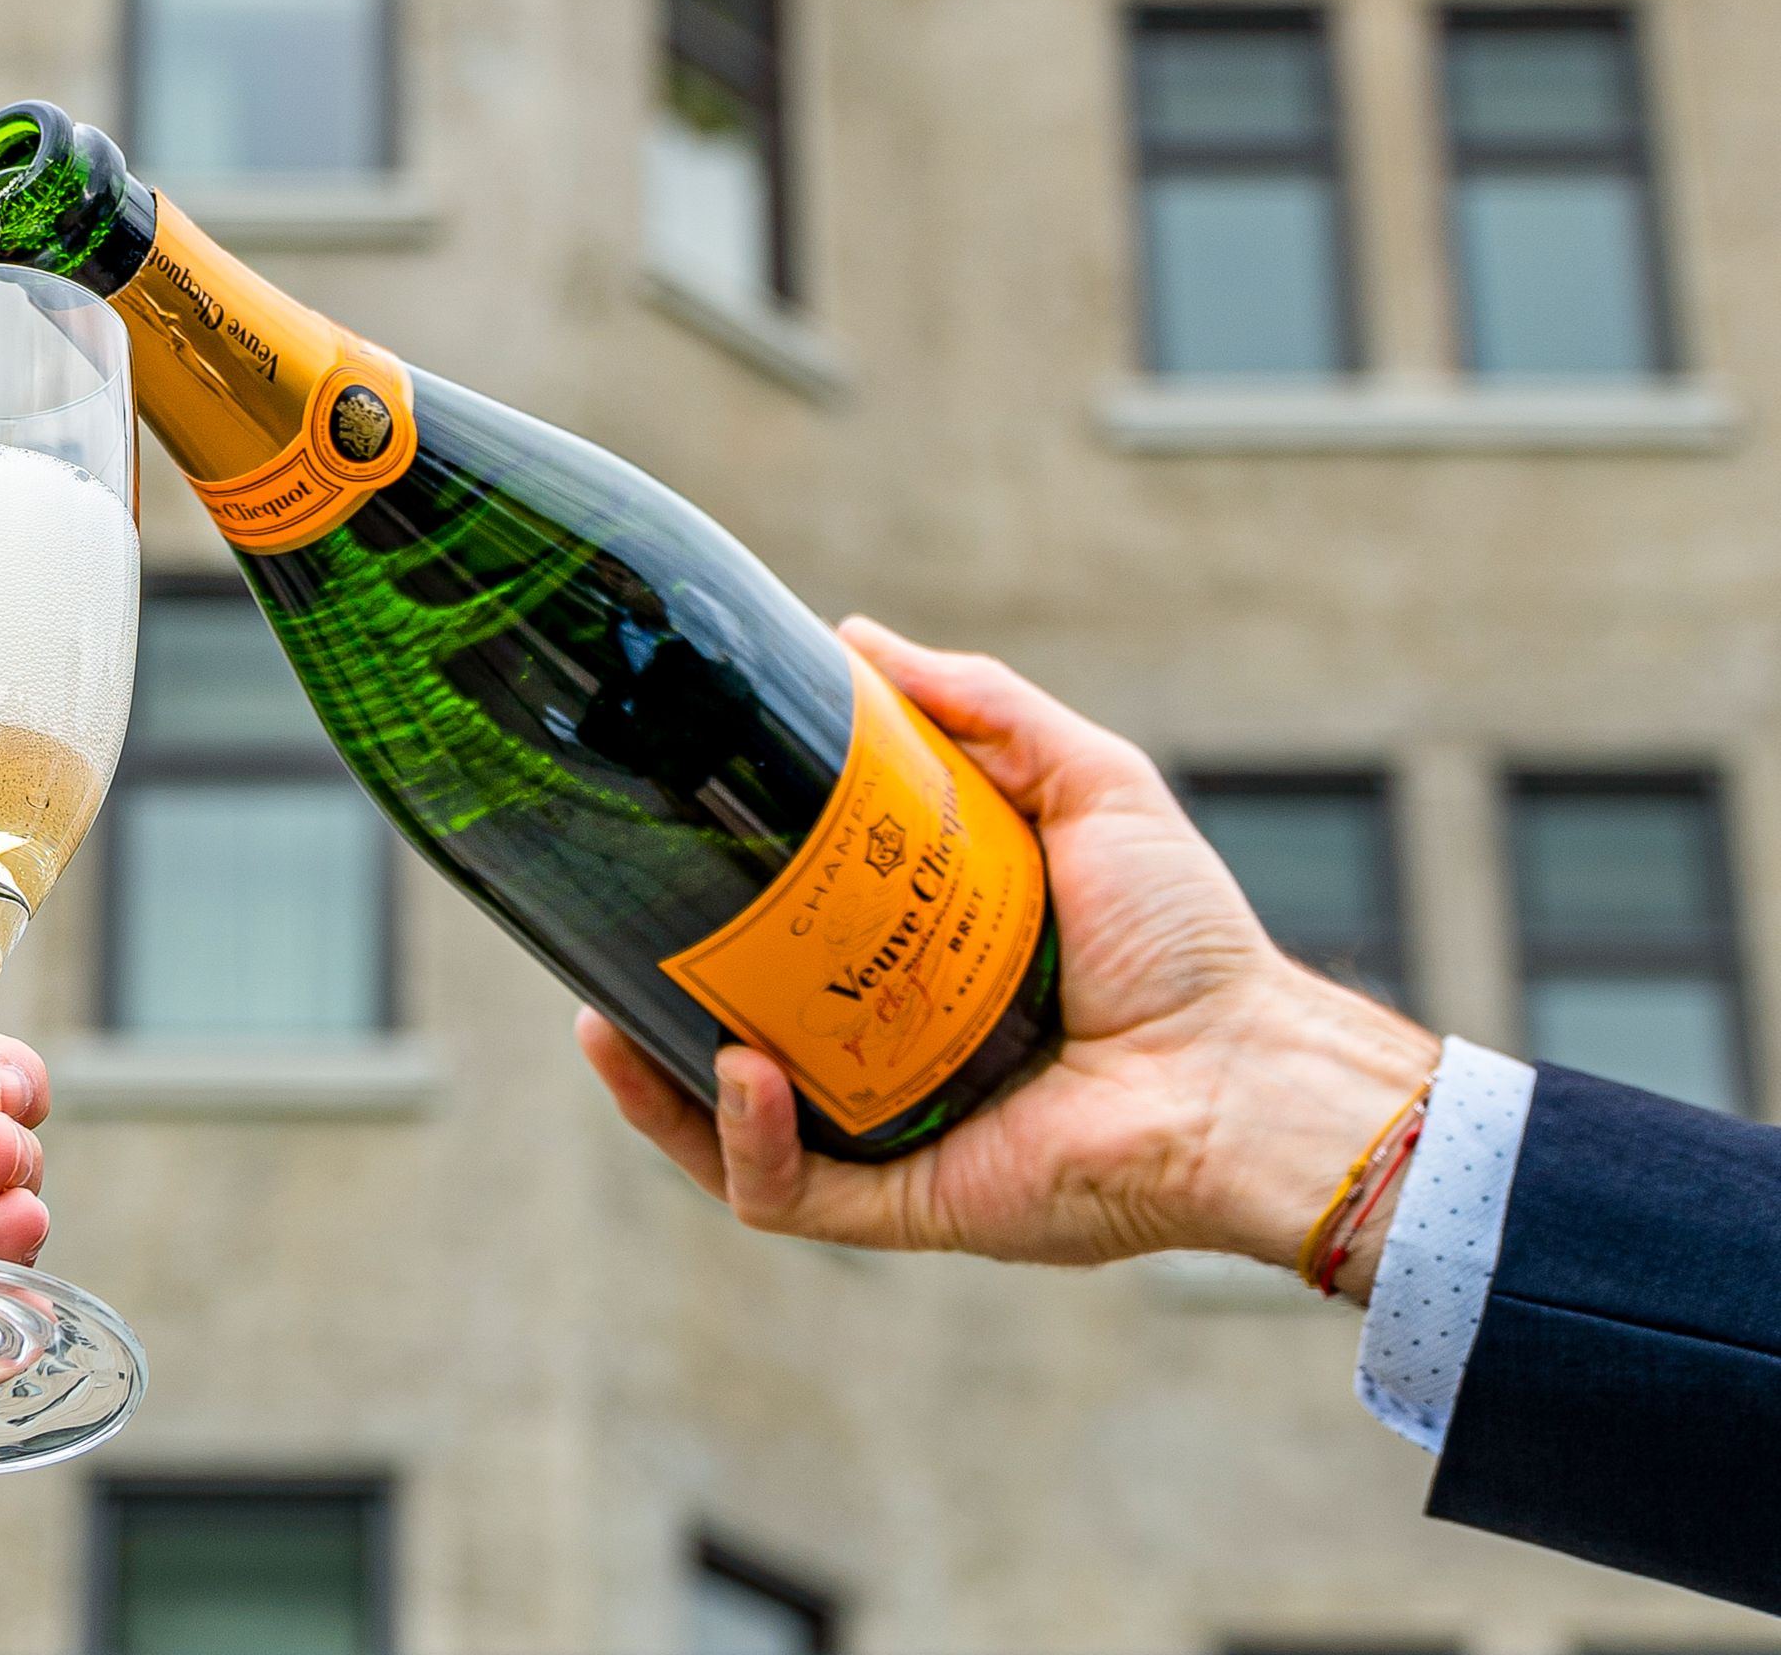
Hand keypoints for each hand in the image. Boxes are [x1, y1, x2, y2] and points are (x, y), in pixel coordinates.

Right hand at [579, 617, 1437, 1290]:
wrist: (1250, 1066)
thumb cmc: (1188, 938)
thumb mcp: (1087, 784)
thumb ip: (984, 706)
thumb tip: (854, 636)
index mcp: (913, 969)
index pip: (779, 946)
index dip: (704, 912)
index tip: (648, 853)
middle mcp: (887, 1058)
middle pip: (726, 1043)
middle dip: (642, 1012)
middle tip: (592, 947)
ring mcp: (889, 1138)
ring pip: (729, 1134)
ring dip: (655, 1093)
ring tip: (605, 1025)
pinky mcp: (907, 1205)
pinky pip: (787, 1195)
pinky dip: (743, 1142)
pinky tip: (734, 1070)